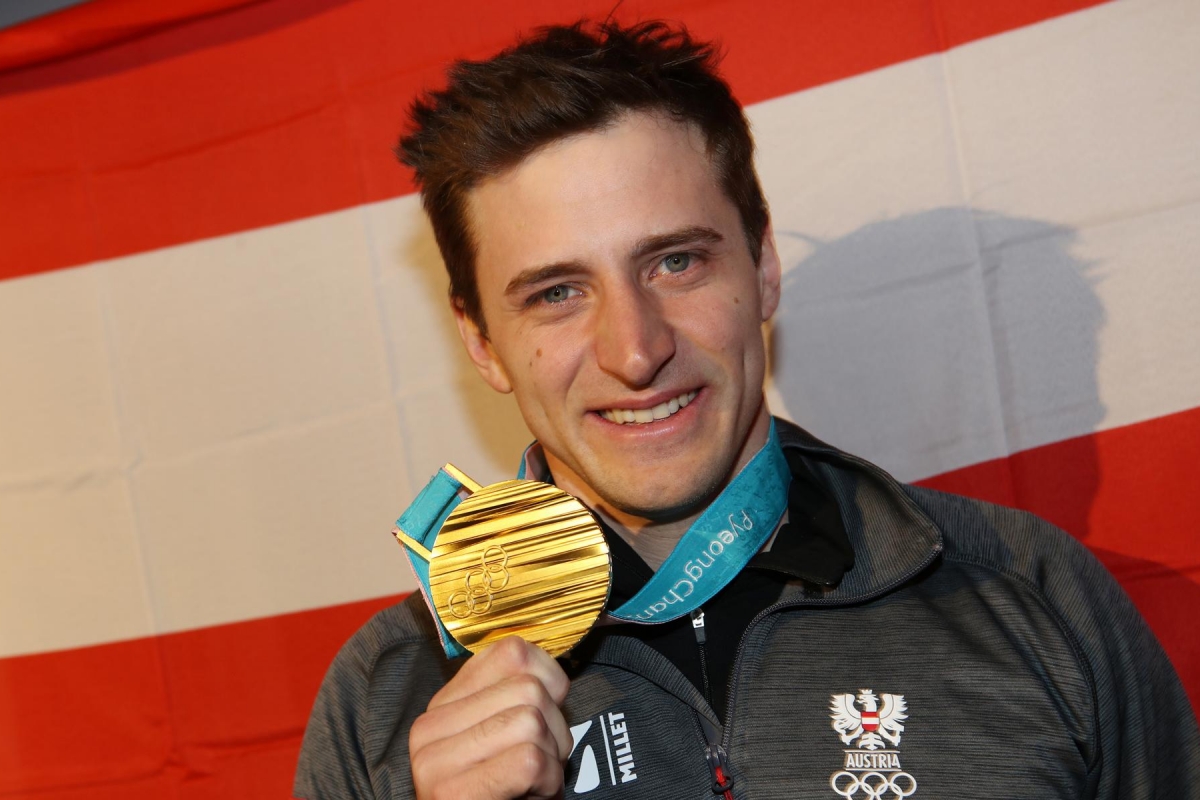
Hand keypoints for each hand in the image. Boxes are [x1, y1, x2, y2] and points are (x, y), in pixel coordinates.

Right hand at [409, 636, 571, 798]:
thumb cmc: (498, 796)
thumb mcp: (498, 739)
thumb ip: (510, 699)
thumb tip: (552, 672)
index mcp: (442, 705)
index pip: (515, 651)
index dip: (551, 682)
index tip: (544, 718)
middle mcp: (428, 728)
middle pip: (530, 689)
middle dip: (555, 729)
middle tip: (539, 764)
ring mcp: (435, 762)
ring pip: (531, 720)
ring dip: (551, 759)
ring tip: (531, 783)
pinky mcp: (452, 792)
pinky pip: (530, 761)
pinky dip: (547, 782)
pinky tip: (529, 797)